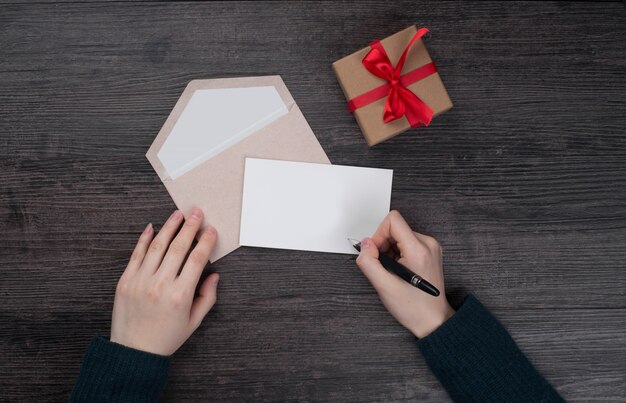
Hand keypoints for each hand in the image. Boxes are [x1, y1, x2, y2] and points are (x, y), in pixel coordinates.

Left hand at [110, 208, 218, 355]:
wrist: (133, 352)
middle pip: (178, 247)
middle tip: (196, 212)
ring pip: (157, 246)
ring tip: (177, 214)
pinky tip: (153, 227)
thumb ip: (207, 297)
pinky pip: (136, 255)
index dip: (206, 242)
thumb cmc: (166, 338)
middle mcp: (160, 285)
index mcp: (180, 295)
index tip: (211, 230)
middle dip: (190, 227)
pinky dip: (144, 239)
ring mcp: (140, 281)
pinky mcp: (125, 281)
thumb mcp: (194, 322)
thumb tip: (214, 275)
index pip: (197, 259)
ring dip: (169, 227)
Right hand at [356, 211, 453, 337]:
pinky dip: (398, 253)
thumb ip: (369, 263)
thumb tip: (364, 245)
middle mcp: (427, 244)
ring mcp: (430, 247)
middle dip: (383, 245)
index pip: (393, 220)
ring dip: (390, 250)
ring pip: (399, 235)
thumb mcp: (384, 286)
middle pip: (395, 227)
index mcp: (418, 250)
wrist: (433, 319)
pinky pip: (406, 242)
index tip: (376, 253)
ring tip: (393, 270)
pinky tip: (400, 270)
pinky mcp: (429, 251)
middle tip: (384, 266)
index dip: (378, 234)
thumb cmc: (414, 307)